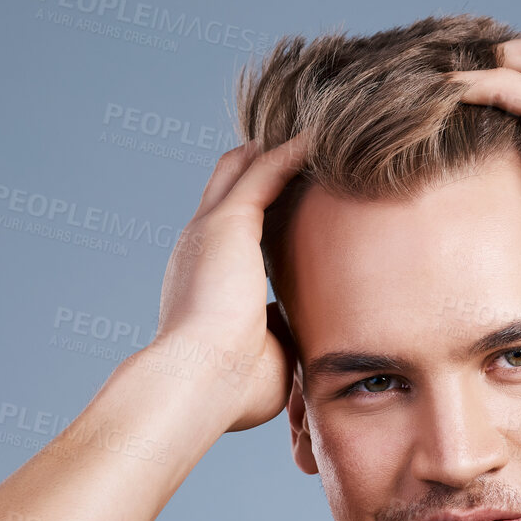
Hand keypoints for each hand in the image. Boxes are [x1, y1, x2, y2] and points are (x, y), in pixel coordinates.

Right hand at [146, 132, 311, 431]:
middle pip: (227, 187)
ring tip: (318, 131)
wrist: (198, 381)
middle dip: (259, 167)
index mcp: (203, 282)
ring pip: (244, 170)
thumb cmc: (228, 389)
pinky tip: (322, 137)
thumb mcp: (266, 357)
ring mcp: (210, 231)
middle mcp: (200, 247)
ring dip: (277, 150)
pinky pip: (266, 171)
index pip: (230, 237)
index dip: (255, 216)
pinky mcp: (228, 222)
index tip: (288, 205)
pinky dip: (293, 152)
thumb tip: (313, 340)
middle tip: (300, 147)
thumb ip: (285, 338)